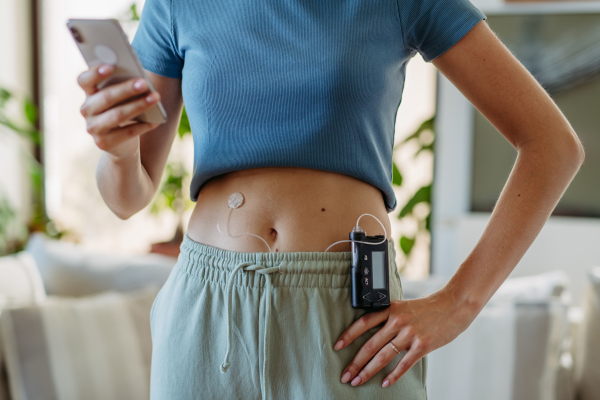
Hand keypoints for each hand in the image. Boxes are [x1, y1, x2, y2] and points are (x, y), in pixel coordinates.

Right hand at [77, 64, 161, 159]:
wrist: (121, 144)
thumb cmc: (123, 111)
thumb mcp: (121, 98)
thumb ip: (124, 87)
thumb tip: (141, 81)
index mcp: (89, 93)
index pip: (84, 80)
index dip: (95, 73)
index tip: (111, 67)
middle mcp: (87, 110)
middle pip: (105, 97)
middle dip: (126, 89)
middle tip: (144, 83)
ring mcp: (94, 128)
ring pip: (117, 115)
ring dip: (138, 106)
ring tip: (155, 98)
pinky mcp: (104, 143)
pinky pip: (127, 132)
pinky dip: (143, 126)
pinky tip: (156, 120)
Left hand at [334, 288, 478, 387]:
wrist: (454, 305)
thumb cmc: (429, 307)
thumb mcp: (405, 306)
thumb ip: (390, 317)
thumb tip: (373, 332)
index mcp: (391, 309)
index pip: (363, 322)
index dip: (348, 335)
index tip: (337, 346)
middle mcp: (397, 321)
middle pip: (370, 344)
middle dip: (354, 363)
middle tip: (344, 375)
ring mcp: (410, 334)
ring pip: (383, 356)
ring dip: (367, 371)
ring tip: (357, 382)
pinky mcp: (422, 345)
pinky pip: (403, 364)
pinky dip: (393, 376)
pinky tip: (385, 384)